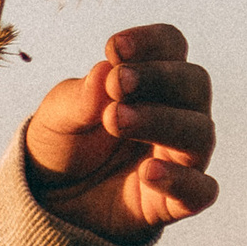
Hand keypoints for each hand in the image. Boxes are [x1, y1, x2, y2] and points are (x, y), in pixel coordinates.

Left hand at [24, 22, 216, 238]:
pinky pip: (199, 190)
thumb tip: (104, 72)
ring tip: (116, 119)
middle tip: (117, 83)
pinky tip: (147, 171)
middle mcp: (176, 114)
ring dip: (161, 121)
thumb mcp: (57, 118)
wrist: (47, 203)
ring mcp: (179, 158)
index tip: (114, 48)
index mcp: (152, 82)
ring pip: (198, 133)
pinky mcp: (173, 202)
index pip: (171, 47)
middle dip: (158, 78)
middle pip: (194, 84)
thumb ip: (80, 97)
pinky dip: (179, 180)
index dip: (150, 43)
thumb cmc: (61, 146)